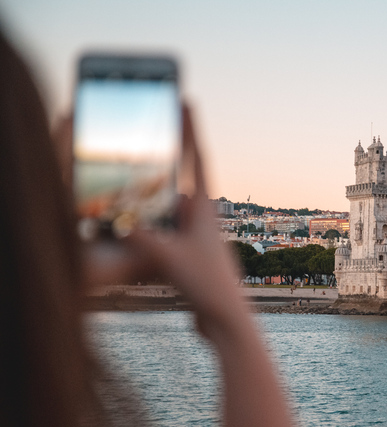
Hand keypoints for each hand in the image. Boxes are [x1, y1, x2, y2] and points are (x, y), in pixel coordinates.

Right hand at [126, 106, 247, 339]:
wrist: (227, 322)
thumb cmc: (208, 287)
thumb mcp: (168, 258)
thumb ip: (142, 237)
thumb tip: (118, 222)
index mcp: (205, 210)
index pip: (198, 159)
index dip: (190, 130)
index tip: (186, 101)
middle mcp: (203, 220)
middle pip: (176, 187)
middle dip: (158, 176)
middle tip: (140, 158)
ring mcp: (197, 239)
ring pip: (168, 215)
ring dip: (151, 212)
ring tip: (132, 208)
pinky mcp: (190, 257)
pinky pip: (166, 237)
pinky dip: (150, 235)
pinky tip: (133, 240)